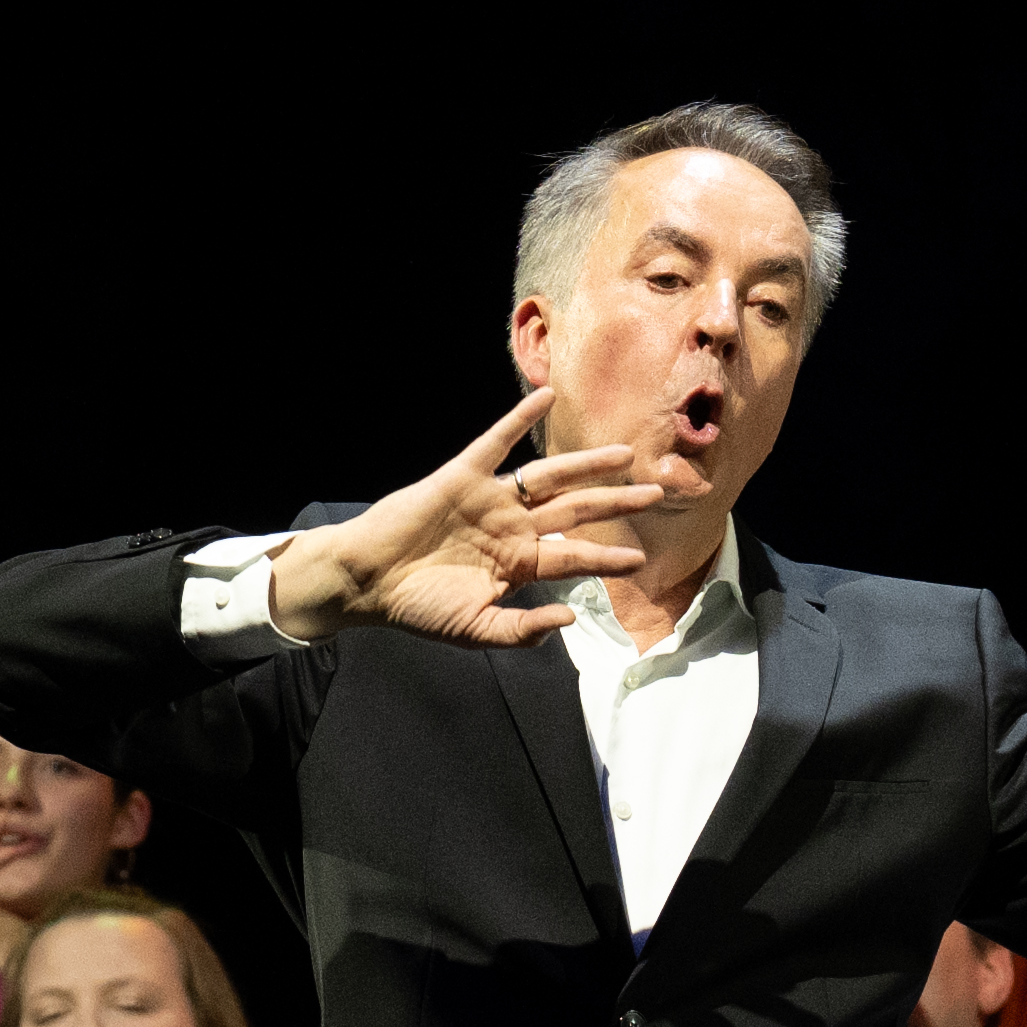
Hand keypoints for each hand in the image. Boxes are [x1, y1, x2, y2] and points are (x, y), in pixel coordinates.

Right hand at [268, 390, 679, 647]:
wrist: (369, 580)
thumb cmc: (419, 608)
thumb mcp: (476, 629)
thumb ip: (522, 630)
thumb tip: (569, 619)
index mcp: (518, 564)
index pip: (574, 557)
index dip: (606, 558)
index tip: (640, 558)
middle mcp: (512, 527)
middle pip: (575, 510)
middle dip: (616, 502)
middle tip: (657, 491)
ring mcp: (490, 499)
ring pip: (549, 476)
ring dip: (587, 464)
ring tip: (624, 454)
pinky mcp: (462, 476)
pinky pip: (496, 442)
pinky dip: (520, 419)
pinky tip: (547, 396)